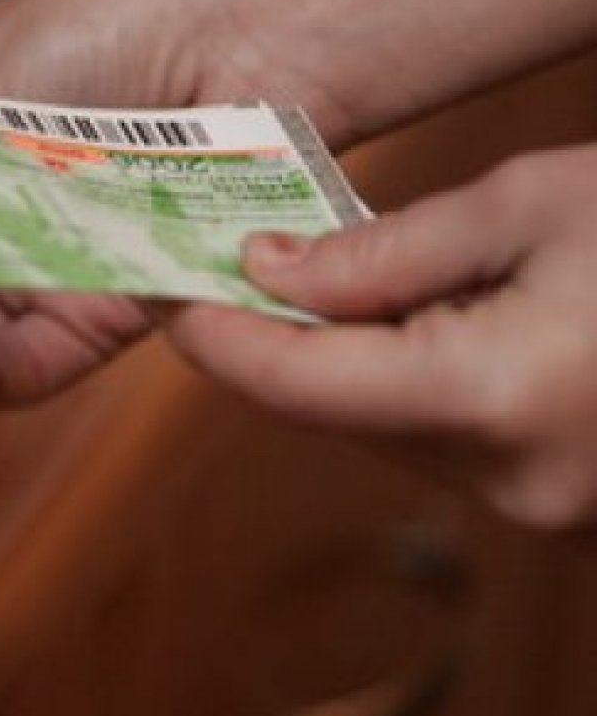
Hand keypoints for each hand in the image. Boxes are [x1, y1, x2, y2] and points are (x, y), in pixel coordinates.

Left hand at [168, 145, 596, 530]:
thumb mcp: (532, 204)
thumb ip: (383, 251)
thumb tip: (265, 272)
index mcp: (488, 398)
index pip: (290, 382)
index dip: (211, 333)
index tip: (159, 284)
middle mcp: (510, 482)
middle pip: (332, 411)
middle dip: (279, 334)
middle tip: (232, 258)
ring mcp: (546, 511)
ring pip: (388, 431)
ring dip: (355, 359)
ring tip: (361, 271)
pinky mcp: (570, 510)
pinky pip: (452, 445)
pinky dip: (422, 384)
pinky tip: (453, 315)